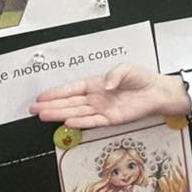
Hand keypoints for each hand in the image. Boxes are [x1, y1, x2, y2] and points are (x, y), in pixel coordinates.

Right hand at [30, 64, 188, 128]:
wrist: (156, 93)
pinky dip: (80, 122)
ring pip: (76, 112)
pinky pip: (92, 121)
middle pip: (69, 102)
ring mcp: (101, 109)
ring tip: (44, 116)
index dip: (55, 93)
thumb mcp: (126, 69)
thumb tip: (106, 84)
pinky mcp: (110, 119)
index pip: (71, 89)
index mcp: (96, 83)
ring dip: (59, 114)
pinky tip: (68, 122)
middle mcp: (96, 97)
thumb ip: (114, 75)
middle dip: (50, 105)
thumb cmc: (141, 79)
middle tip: (34, 109)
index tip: (41, 96)